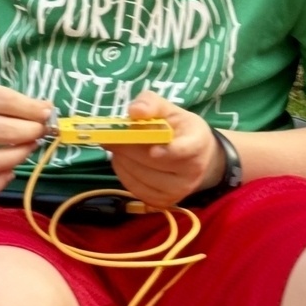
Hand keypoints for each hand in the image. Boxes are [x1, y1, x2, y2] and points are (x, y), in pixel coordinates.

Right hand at [0, 79, 50, 199]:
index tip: (47, 111)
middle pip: (4, 133)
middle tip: (41, 130)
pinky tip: (8, 172)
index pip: (3, 102)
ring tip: (28, 147)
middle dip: (32, 131)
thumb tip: (44, 110)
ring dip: (21, 155)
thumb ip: (1, 100)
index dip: (31, 108)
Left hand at [109, 92, 222, 208]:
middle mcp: (192, 171)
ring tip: (118, 147)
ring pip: (142, 177)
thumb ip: (150, 104)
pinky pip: (136, 189)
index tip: (153, 150)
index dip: (169, 152)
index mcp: (197, 142)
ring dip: (123, 160)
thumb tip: (134, 111)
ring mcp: (179, 190)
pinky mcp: (163, 202)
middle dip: (128, 148)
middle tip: (109, 138)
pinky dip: (124, 173)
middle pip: (154, 163)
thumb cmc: (179, 128)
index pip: (185, 150)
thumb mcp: (168, 109)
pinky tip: (123, 161)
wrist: (196, 156)